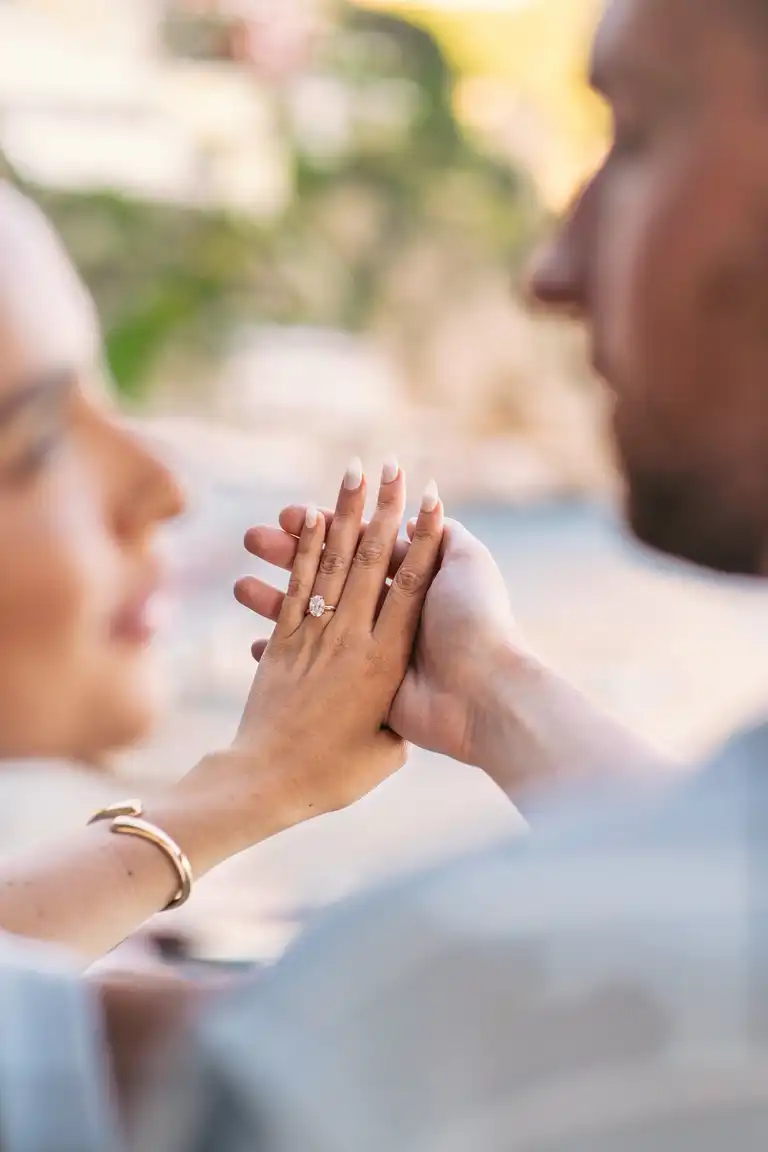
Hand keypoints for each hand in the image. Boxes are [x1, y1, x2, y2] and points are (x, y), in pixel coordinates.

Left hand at [211, 458, 444, 841]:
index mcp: (386, 659)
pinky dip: (304, 549)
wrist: (264, 782)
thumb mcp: (384, 748)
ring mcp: (313, 634)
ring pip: (330, 562)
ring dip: (342, 513)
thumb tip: (405, 694)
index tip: (428, 497)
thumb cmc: (333, 777)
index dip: (422, 536)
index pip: (411, 582)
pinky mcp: (282, 638)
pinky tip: (307, 517)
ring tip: (352, 473)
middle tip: (388, 464)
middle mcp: (352, 638)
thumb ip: (397, 711)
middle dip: (381, 508)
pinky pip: (296, 584)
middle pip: (370, 559)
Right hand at [242, 508, 671, 805]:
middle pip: (326, 574)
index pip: (355, 544)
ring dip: (274, 594)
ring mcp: (368, 648)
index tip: (292, 511)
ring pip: (311, 612)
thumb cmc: (476, 621)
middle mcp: (385, 613)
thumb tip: (424, 506)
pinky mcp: (355, 683)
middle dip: (288, 553)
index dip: (323, 527)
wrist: (481, 690)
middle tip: (253, 536)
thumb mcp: (467, 563)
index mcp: (408, 583)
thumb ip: (442, 536)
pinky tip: (253, 626)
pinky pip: (313, 660)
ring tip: (240, 584)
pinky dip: (283, 642)